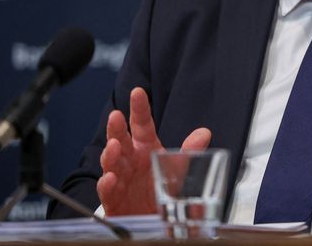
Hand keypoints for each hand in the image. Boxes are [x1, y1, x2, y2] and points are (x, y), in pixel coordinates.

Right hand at [97, 87, 211, 214]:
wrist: (152, 219)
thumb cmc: (160, 189)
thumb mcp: (179, 169)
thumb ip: (189, 152)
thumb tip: (204, 133)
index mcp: (146, 148)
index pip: (142, 125)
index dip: (139, 108)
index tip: (137, 92)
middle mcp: (131, 161)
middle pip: (121, 140)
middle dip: (116, 128)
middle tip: (115, 116)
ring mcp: (120, 179)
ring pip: (111, 163)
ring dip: (111, 154)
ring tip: (114, 146)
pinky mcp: (114, 200)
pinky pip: (108, 191)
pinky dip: (107, 185)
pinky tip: (110, 178)